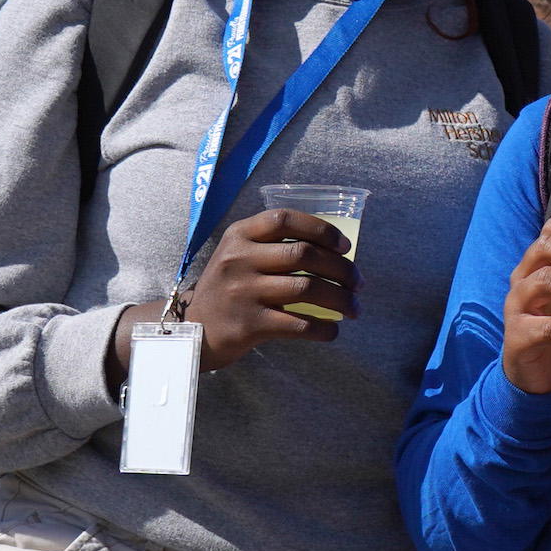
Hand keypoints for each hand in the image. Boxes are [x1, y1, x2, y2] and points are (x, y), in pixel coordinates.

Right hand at [107, 209, 358, 383]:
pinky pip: (298, 324)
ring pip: (308, 288)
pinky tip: (332, 330)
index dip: (322, 229)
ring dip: (341, 299)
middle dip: (342, 269)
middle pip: (305, 254)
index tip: (346, 246)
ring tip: (355, 309)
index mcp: (239, 236)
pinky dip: (323, 328)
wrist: (191, 330)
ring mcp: (243, 292)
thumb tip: (335, 252)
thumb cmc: (227, 289)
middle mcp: (239, 260)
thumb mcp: (238, 255)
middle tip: (359, 283)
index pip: (285, 220)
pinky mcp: (248, 325)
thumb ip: (272, 246)